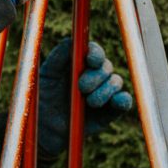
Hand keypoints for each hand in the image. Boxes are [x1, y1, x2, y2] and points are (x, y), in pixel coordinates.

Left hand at [38, 38, 132, 156]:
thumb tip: (71, 41)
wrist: (45, 127)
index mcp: (79, 62)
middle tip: (81, 87)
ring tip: (89, 102)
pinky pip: (124, 101)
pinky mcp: (110, 110)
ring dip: (105, 90)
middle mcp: (94, 74)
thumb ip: (58, 56)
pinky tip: (116, 101)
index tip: (91, 60)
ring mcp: (104, 91)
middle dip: (96, 76)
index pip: (94, 51)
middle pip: (106, 66)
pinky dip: (123, 100)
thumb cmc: (44, 97)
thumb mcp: (47, 74)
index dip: (96, 53)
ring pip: (116, 82)